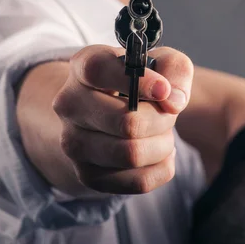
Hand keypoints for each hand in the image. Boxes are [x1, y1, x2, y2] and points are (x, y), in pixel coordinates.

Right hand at [52, 45, 192, 193]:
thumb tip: (173, 102)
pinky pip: (137, 181)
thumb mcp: (162, 62)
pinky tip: (158, 151)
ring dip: (162, 145)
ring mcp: (73, 142)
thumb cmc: (142, 80)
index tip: (164, 90)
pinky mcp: (87, 174)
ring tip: (163, 133)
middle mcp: (69, 103)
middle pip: (125, 122)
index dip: (139, 82)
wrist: (114, 110)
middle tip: (168, 114)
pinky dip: (161, 168)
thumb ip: (175, 70)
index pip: (99, 70)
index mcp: (84, 65)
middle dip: (161, 120)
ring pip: (132, 155)